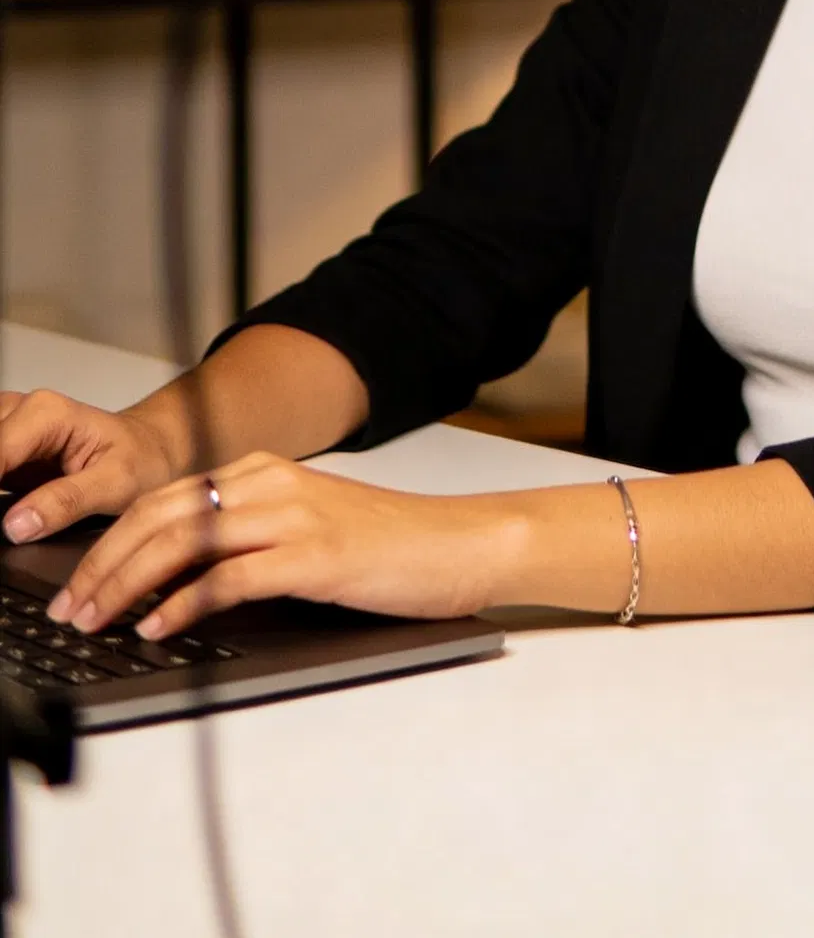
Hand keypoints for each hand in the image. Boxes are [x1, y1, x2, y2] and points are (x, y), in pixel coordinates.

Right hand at [0, 390, 183, 543]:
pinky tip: (1, 515)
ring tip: (1, 520)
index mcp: (46, 414)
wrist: (152, 449)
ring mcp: (12, 430)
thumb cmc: (142, 457)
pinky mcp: (7, 453)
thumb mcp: (116, 484)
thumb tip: (15, 525)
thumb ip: (66, 502)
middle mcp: (23, 413)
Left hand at [47, 456, 525, 639]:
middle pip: (161, 514)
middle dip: (104, 564)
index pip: (163, 499)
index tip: (78, 583)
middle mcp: (272, 482)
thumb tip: (173, 584)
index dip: (110, 541)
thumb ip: (245, 541)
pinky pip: (229, 577)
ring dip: (129, 584)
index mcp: (263, 471)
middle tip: (71, 608)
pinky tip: (160, 627)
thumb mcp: (305, 530)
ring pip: (184, 540)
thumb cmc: (386, 546)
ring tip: (98, 620)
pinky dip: (184, 603)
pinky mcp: (313, 555)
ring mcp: (293, 515)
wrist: (457, 544)